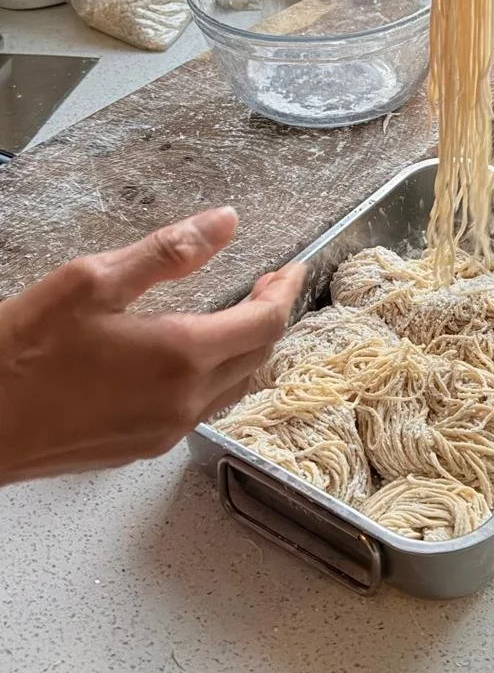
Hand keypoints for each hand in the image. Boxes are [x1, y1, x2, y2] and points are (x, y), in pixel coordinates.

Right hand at [0, 207, 304, 483]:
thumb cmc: (22, 351)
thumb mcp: (91, 281)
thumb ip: (168, 252)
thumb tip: (225, 222)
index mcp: (181, 356)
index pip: (265, 323)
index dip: (285, 292)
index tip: (289, 269)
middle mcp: (184, 402)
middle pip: (257, 358)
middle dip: (269, 318)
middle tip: (264, 285)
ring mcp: (164, 432)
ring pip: (232, 389)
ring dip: (245, 351)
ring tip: (234, 316)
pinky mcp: (140, 449)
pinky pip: (199, 411)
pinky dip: (213, 378)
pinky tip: (189, 357)